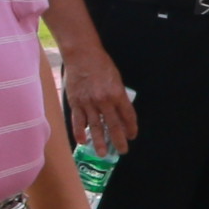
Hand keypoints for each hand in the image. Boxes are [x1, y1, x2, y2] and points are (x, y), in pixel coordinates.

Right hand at [60, 43, 136, 157]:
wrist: (82, 55)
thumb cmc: (101, 64)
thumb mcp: (116, 79)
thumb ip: (118, 96)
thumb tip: (120, 112)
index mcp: (117, 93)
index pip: (128, 115)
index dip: (131, 127)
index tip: (132, 136)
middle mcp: (104, 101)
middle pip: (114, 125)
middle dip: (119, 140)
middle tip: (122, 151)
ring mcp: (88, 103)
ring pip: (95, 127)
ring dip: (99, 142)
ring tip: (103, 154)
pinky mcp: (75, 102)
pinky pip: (78, 121)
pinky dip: (79, 132)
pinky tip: (82, 142)